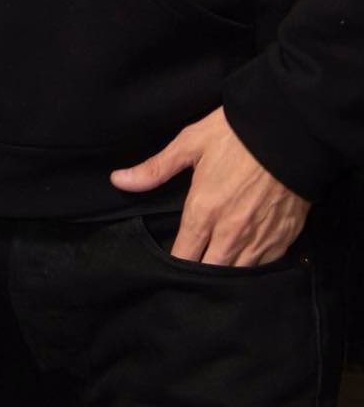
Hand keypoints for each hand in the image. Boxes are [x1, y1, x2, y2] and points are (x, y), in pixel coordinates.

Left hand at [110, 105, 308, 264]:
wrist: (288, 131)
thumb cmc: (235, 135)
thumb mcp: (189, 144)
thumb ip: (155, 170)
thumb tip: (118, 181)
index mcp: (204, 211)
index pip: (183, 256)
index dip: (174, 264)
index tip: (168, 267)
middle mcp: (231, 233)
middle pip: (210, 272)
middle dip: (198, 274)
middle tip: (191, 271)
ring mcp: (260, 239)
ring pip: (238, 274)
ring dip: (225, 274)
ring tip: (215, 271)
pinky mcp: (284, 239)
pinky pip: (265, 267)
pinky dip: (253, 268)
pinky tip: (244, 261)